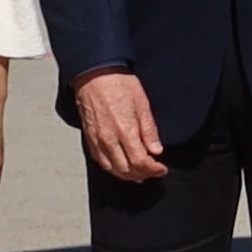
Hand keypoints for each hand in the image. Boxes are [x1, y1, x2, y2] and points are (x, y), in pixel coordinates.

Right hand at [70, 70, 167, 185]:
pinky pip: (101, 161)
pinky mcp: (89, 139)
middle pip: (127, 169)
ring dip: (128, 175)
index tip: (162, 169)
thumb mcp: (142, 103)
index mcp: (125, 131)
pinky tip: (121, 168)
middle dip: (143, 174)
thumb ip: (149, 130)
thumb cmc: (119, 84)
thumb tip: (156, 150)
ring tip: (140, 175)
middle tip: (154, 172)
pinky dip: (113, 169)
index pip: (140, 161)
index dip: (153, 169)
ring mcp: (97, 140)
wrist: (94, 76)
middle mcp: (109, 139)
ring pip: (113, 169)